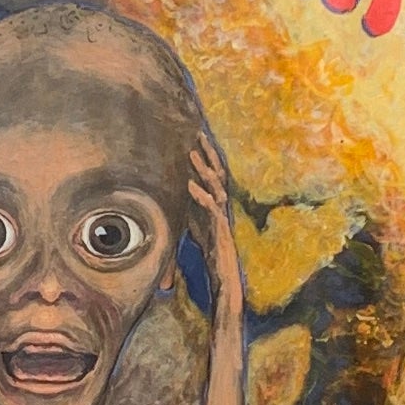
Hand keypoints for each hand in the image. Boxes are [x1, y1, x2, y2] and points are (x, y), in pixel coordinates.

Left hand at [186, 138, 245, 320]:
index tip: (196, 137)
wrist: (223, 270)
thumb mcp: (197, 220)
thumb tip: (180, 190)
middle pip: (218, 173)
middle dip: (208, 153)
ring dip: (203, 170)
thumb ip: (192, 205)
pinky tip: (189, 186)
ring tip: (191, 154)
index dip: (206, 155)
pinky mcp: (220, 227)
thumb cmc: (211, 247)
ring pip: (216, 187)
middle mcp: (222, 204)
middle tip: (198, 133)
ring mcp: (222, 214)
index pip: (213, 172)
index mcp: (217, 200)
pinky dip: (200, 195)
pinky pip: (210, 208)